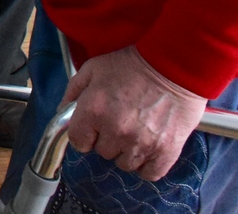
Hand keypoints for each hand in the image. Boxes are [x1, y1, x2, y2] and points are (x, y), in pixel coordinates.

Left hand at [62, 45, 204, 180]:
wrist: (174, 65)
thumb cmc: (132, 65)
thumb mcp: (93, 69)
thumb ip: (73, 91)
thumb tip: (63, 111)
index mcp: (94, 110)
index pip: (78, 142)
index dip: (83, 134)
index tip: (92, 128)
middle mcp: (116, 130)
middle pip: (102, 152)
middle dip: (106, 138)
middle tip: (118, 120)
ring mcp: (142, 143)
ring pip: (125, 164)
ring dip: (126, 151)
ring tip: (135, 130)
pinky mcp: (166, 151)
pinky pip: (149, 173)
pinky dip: (147, 164)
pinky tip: (147, 147)